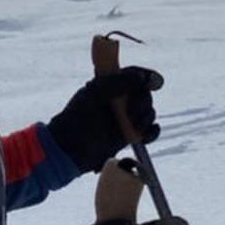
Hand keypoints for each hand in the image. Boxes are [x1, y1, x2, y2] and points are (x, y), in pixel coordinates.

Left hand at [46, 66, 162, 170]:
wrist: (70, 150)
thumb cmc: (77, 118)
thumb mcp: (94, 94)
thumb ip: (118, 82)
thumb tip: (141, 77)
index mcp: (109, 85)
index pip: (133, 75)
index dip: (146, 76)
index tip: (154, 82)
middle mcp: (120, 100)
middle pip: (144, 95)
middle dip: (142, 102)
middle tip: (130, 110)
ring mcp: (125, 119)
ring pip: (148, 113)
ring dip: (145, 118)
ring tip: (133, 125)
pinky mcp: (129, 136)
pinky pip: (150, 131)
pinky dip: (152, 132)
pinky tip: (146, 133)